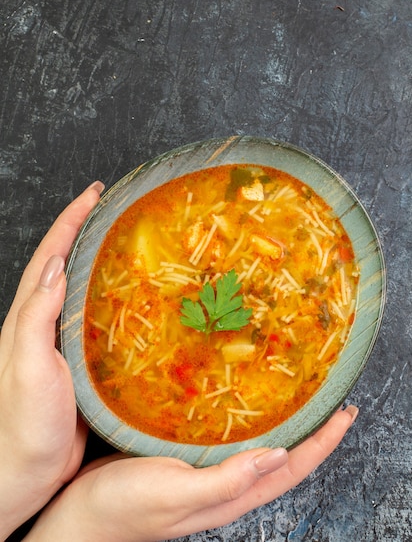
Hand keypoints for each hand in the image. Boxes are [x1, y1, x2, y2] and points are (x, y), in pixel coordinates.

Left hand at [0, 182, 103, 538]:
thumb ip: (36, 317)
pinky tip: (132, 301)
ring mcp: (61, 342)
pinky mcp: (79, 363)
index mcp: (29, 317)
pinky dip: (109, 297)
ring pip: (79, 288)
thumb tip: (55, 265)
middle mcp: (43, 323)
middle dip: (84, 229)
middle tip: (113, 208)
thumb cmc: (22, 425)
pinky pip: (96, 318)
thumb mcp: (26, 366)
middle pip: (63, 262)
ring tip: (125, 242)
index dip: (71, 221)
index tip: (94, 194)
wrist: (22, 472)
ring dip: (97, 259)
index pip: (50, 255)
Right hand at [26, 406, 357, 541]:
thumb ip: (227, 480)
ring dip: (289, 428)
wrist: (82, 516)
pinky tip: (246, 408)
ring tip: (302, 401)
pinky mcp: (190, 462)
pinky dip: (253, 425)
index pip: (293, 469)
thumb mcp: (177, 493)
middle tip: (334, 402)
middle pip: (286, 461)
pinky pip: (234, 443)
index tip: (346, 414)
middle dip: (315, 434)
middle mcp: (228, 487)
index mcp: (232, 497)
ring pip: (263, 451)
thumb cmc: (125, 507)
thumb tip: (280, 455)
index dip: (323, 443)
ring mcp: (210, 476)